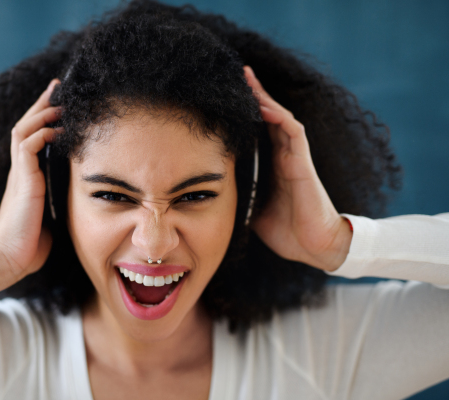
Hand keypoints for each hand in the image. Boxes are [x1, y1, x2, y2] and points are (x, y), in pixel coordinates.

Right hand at [0, 79, 62, 291]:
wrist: (9, 259)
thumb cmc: (29, 243)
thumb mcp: (49, 215)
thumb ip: (58, 199)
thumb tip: (77, 195)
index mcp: (27, 177)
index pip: (32, 139)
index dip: (44, 119)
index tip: (59, 103)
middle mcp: (21, 171)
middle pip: (26, 127)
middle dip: (42, 105)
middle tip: (58, 87)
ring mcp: (20, 175)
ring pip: (24, 131)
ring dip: (42, 114)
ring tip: (59, 101)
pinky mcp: (22, 182)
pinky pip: (27, 147)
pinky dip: (41, 134)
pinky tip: (55, 129)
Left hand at [243, 66, 351, 271]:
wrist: (314, 246)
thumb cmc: (287, 230)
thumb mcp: (254, 210)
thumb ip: (240, 196)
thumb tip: (213, 195)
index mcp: (272, 165)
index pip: (258, 131)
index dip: (245, 113)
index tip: (226, 97)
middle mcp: (284, 156)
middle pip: (268, 116)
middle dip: (254, 95)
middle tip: (237, 74)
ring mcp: (295, 157)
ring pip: (280, 117)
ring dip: (264, 98)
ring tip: (248, 78)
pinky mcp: (303, 163)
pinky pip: (294, 132)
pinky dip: (279, 117)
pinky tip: (264, 106)